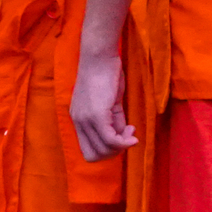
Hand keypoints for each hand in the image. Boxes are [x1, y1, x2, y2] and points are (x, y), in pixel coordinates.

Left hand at [67, 42, 136, 161]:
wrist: (99, 57)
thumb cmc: (105, 74)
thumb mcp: (109, 102)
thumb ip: (114, 120)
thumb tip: (122, 136)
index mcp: (78, 120)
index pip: (87, 151)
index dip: (106, 151)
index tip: (120, 137)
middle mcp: (78, 123)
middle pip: (94, 155)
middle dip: (115, 151)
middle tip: (128, 135)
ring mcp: (86, 120)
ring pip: (104, 149)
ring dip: (121, 145)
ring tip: (131, 129)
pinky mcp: (97, 115)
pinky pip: (110, 139)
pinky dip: (124, 142)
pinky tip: (133, 133)